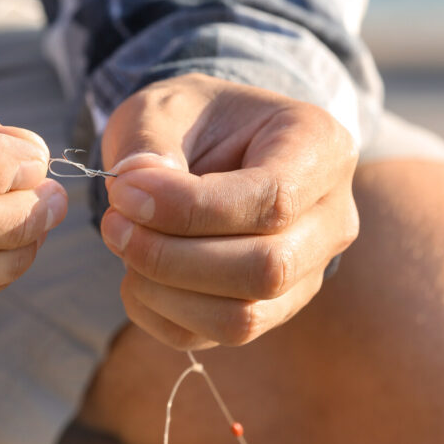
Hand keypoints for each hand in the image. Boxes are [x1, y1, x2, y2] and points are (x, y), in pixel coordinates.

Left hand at [99, 74, 358, 348]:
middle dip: (171, 257)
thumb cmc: (193, 119)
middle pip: (266, 270)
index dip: (189, 209)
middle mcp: (331, 220)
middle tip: (113, 223)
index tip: (124, 191)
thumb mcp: (165, 106)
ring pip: (242, 319)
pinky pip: (211, 337)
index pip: (272, 201)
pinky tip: (133, 273)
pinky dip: (156, 313)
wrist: (211, 145)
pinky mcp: (269, 312)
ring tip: (121, 243)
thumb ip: (150, 143)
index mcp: (321, 148)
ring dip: (161, 291)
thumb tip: (136, 192)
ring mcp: (305, 275)